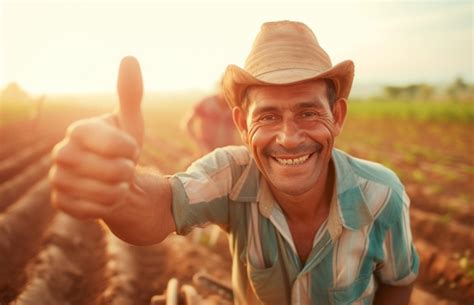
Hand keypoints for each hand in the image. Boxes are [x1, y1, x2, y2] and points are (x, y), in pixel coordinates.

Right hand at [49, 56, 143, 219]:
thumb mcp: (131, 122)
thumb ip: (130, 93)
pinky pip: (93, 210)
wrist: (116, 179)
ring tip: (117, 182)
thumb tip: (129, 58)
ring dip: (120, 190)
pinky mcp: (62, 202)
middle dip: (127, 172)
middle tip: (125, 168)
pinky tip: (107, 197)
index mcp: (78, 130)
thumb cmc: (123, 148)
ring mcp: (59, 179)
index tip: (131, 150)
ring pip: (102, 192)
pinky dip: (108, 206)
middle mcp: (62, 153)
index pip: (108, 142)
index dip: (127, 149)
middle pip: (109, 170)